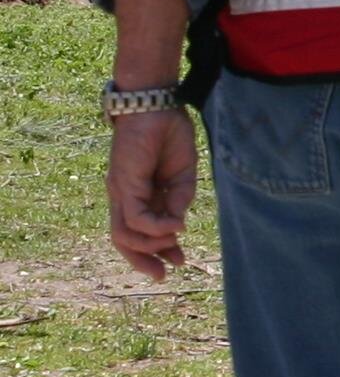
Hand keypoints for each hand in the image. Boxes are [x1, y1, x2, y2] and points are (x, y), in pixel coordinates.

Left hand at [106, 108, 197, 279]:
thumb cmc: (169, 132)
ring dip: (149, 247)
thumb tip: (178, 226)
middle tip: (164, 273)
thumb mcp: (183, 173)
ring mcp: (120, 191)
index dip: (155, 249)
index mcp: (138, 193)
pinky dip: (154, 227)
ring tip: (173, 249)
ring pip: (123, 234)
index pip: (138, 230)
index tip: (177, 261)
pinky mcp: (123, 184)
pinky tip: (175, 226)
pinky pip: (134, 217)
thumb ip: (180, 199)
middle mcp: (123, 196)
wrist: (156, 103)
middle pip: (123, 239)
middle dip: (143, 260)